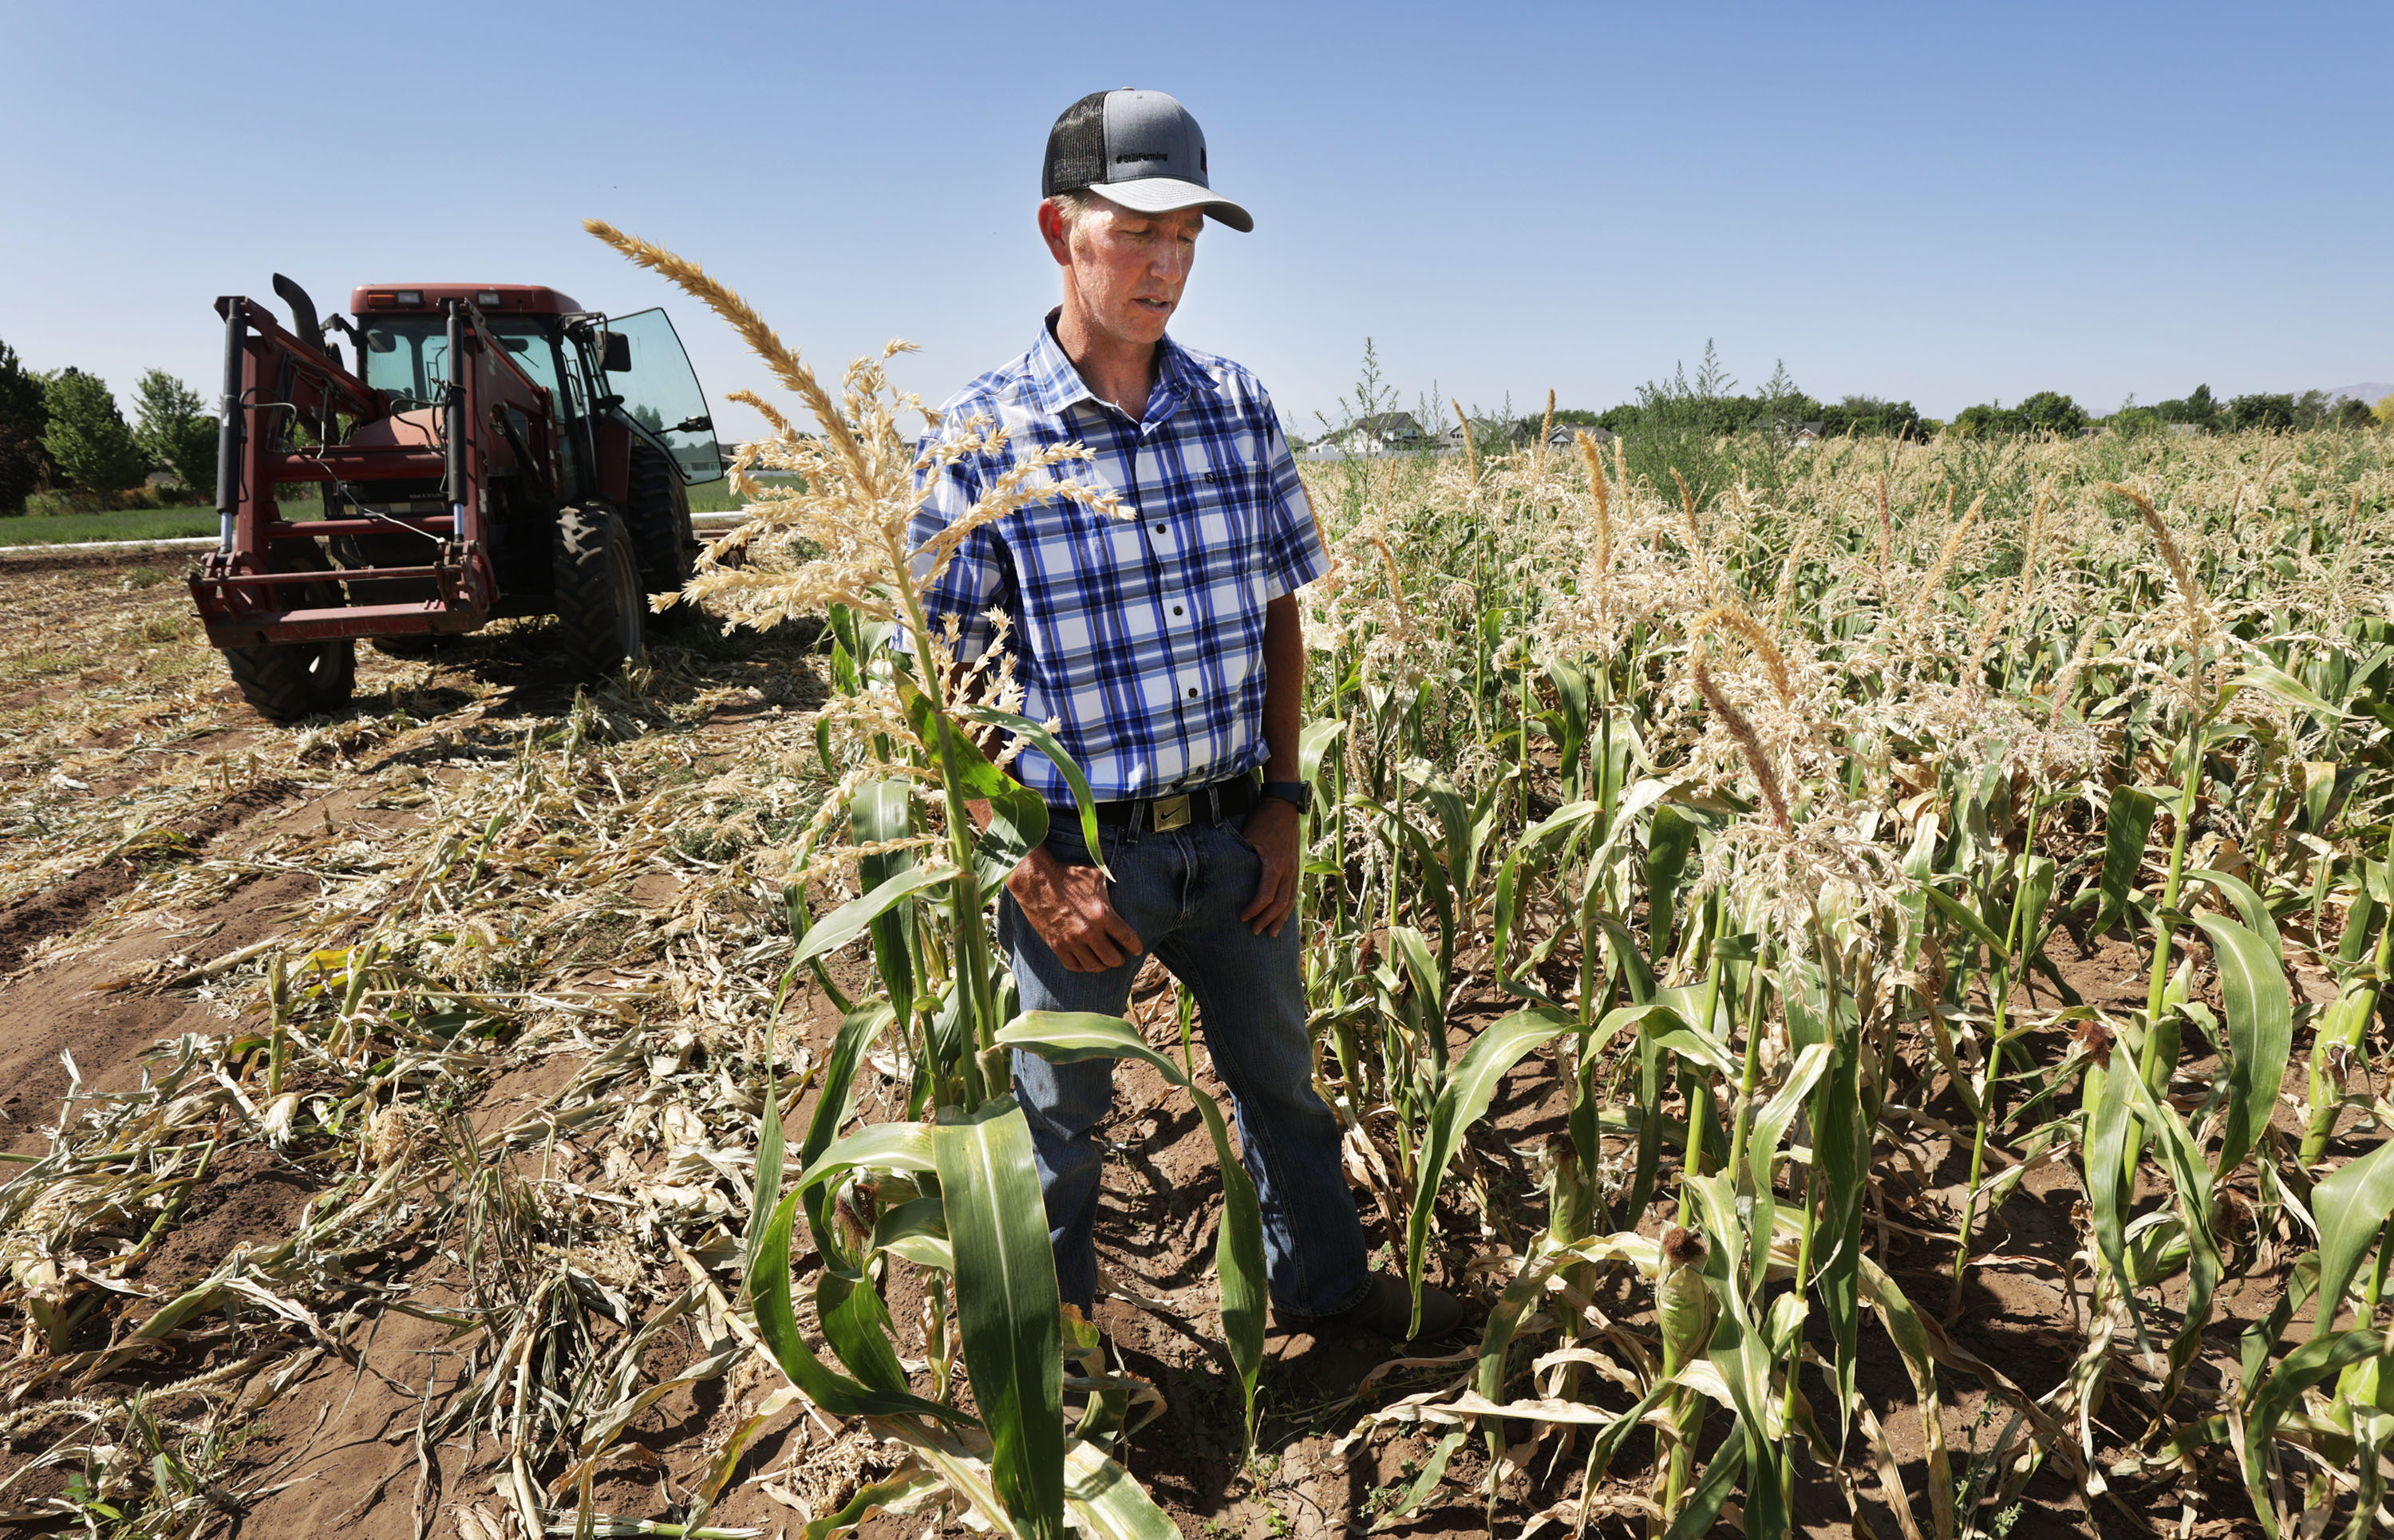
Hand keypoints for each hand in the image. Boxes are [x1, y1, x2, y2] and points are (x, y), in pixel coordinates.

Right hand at [1007, 845, 1144, 972]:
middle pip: (1113, 959)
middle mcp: (1089, 931)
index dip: (1136, 947)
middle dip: (1119, 960)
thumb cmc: (1068, 874)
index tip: (1137, 950)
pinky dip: (1082, 967)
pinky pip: (1073, 966)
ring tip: (1104, 962)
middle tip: (1120, 957)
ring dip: (1102, 966)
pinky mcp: (1056, 945)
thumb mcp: (1096, 877)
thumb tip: (1121, 887)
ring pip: (1094, 966)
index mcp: (1103, 914)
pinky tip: (1085, 961)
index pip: (1128, 939)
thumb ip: (1111, 888)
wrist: (1037, 880)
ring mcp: (1072, 941)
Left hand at [1238, 797, 1302, 936]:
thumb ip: (1239, 855)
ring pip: (1290, 900)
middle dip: (1267, 919)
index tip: (1243, 917)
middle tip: (1255, 931)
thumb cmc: (1262, 820)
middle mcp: (1287, 869)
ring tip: (1272, 933)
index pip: (1266, 895)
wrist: (1284, 805)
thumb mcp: (1247, 835)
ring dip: (1281, 918)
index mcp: (1274, 864)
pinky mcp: (1295, 866)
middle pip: (1280, 903)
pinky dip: (1288, 907)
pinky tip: (1282, 915)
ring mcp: (1294, 868)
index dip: (1255, 909)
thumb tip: (1220, 869)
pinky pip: (1294, 892)